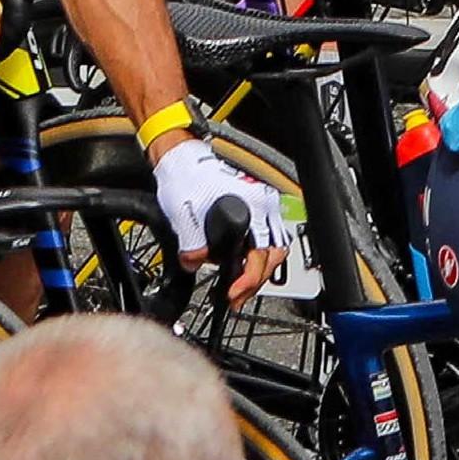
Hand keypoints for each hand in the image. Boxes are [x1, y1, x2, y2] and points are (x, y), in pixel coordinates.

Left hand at [152, 139, 288, 302]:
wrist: (183, 161)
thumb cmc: (186, 179)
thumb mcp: (185, 217)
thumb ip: (192, 247)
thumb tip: (195, 264)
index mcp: (253, 205)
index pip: (261, 254)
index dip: (248, 280)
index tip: (234, 294)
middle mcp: (263, 205)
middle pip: (275, 254)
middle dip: (257, 281)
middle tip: (237, 297)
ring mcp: (261, 206)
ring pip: (274, 248)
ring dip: (259, 271)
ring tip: (239, 288)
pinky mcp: (254, 208)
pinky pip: (266, 239)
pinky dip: (256, 258)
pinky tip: (240, 268)